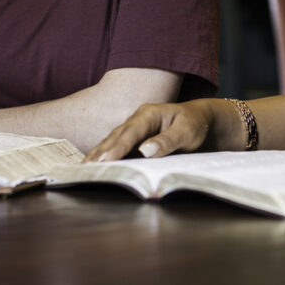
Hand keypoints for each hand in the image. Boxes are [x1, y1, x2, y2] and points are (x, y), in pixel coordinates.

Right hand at [85, 101, 212, 161]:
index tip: (106, 160)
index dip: (117, 147)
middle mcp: (137, 120)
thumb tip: (146, 151)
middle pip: (115, 137)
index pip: (130, 132)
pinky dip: (105, 157)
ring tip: (83, 169)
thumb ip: (168, 140)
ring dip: (98, 155)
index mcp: (149, 114)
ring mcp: (133, 130)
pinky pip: (117, 148)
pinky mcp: (134, 140)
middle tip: (87, 168)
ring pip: (112, 142)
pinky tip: (94, 166)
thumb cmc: (195, 124)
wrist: (200, 120)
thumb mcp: (187, 132)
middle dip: (101, 152)